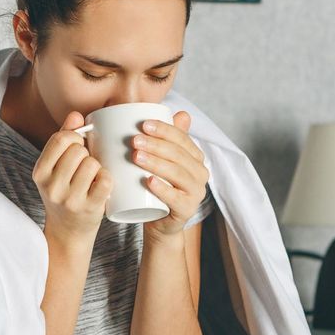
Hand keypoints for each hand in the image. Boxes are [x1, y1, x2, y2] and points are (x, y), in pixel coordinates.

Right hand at [32, 111, 112, 245]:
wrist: (67, 232)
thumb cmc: (64, 192)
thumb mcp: (55, 168)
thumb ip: (63, 138)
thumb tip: (76, 115)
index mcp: (40, 172)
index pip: (60, 139)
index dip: (75, 137)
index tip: (79, 145)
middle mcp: (51, 186)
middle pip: (78, 150)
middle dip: (86, 153)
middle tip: (86, 165)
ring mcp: (70, 199)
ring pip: (92, 163)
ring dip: (97, 166)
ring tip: (93, 176)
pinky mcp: (89, 208)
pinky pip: (105, 180)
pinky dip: (107, 178)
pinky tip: (102, 184)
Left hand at [131, 111, 209, 238]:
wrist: (159, 222)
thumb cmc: (157, 187)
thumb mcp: (160, 161)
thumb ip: (168, 139)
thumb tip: (180, 112)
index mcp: (195, 157)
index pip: (181, 138)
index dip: (163, 129)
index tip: (143, 124)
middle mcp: (200, 174)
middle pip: (178, 155)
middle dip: (156, 145)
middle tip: (134, 140)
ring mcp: (196, 193)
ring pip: (177, 174)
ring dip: (156, 163)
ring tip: (136, 157)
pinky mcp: (187, 210)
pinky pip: (176, 199)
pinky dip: (162, 189)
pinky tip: (149, 182)